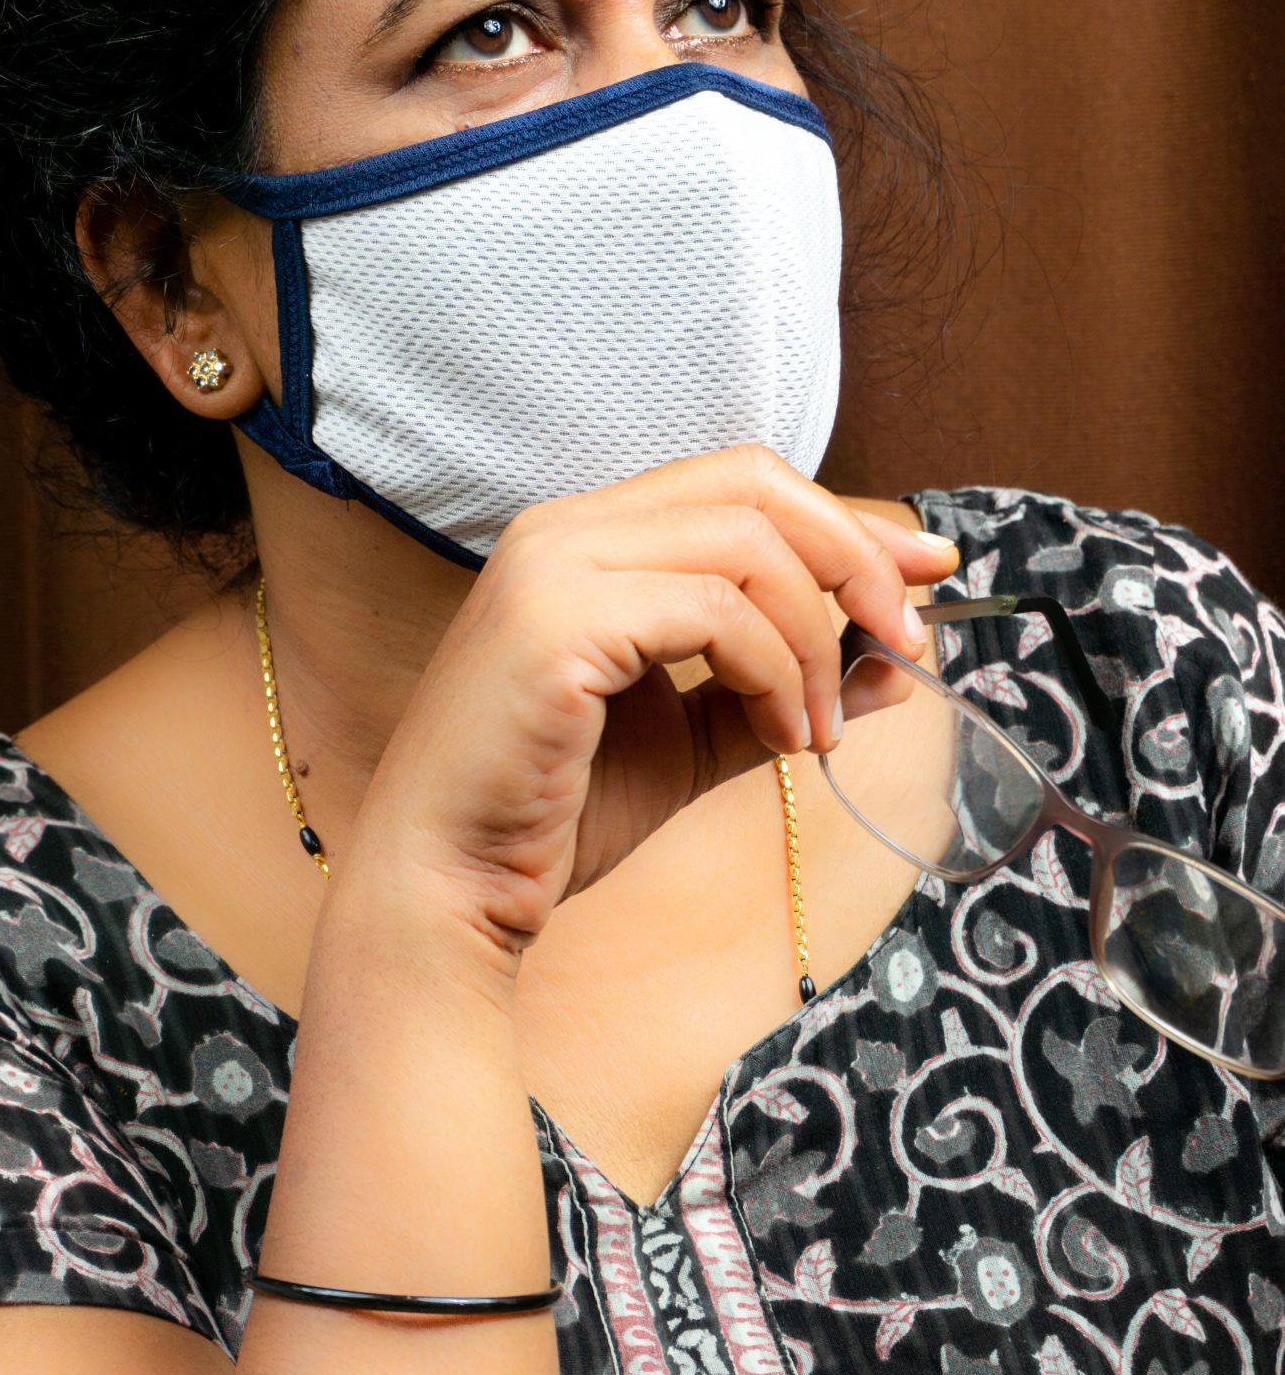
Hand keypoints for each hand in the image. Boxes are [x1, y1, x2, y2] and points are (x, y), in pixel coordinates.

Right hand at [354, 446, 960, 962]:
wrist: (448, 889)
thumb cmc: (554, 818)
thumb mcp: (694, 742)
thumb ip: (783, 689)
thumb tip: (892, 660)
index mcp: (586, 544)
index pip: (741, 485)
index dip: (846, 520)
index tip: (925, 575)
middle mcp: (562, 532)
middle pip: (753, 486)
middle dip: (854, 557)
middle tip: (907, 641)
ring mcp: (552, 567)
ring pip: (746, 543)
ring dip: (815, 637)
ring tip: (816, 731)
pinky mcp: (556, 623)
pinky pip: (713, 609)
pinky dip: (773, 669)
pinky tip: (779, 736)